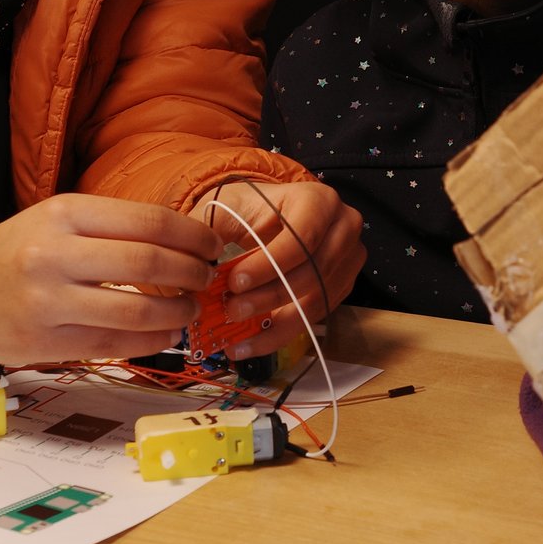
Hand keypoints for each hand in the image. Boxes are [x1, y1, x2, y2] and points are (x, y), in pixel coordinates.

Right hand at [0, 193, 222, 365]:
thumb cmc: (16, 250)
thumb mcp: (57, 219)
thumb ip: (113, 228)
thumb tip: (185, 244)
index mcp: (63, 213)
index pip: (149, 221)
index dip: (192, 237)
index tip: (212, 246)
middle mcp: (53, 254)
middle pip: (149, 265)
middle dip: (192, 274)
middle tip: (206, 279)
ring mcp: (46, 302)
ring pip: (136, 312)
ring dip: (178, 312)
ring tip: (189, 309)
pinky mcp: (42, 344)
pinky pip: (114, 345)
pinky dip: (151, 340)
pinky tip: (165, 333)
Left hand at [196, 179, 364, 356]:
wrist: (271, 216)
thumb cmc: (249, 210)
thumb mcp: (228, 207)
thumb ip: (210, 231)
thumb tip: (193, 265)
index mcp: (318, 200)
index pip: (302, 237)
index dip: (269, 264)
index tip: (235, 281)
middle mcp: (343, 227)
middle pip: (313, 272)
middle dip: (269, 297)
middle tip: (232, 309)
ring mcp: (348, 258)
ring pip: (317, 300)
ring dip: (274, 322)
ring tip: (237, 333)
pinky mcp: (342, 285)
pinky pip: (315, 317)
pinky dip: (281, 334)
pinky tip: (250, 343)